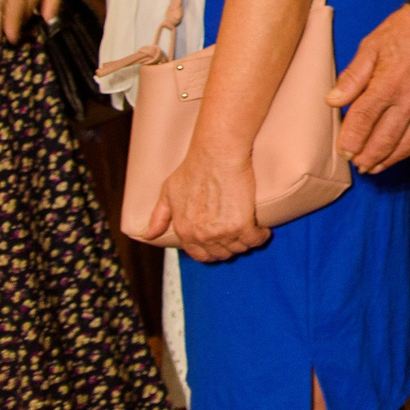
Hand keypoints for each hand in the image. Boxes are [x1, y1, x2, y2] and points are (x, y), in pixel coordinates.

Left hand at [150, 141, 269, 262]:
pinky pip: (255, 240)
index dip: (212, 252)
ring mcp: (222, 232)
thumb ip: (158, 217)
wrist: (217, 154)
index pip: (200, 255)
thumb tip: (147, 235)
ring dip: (246, 242)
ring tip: (250, 230)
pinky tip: (261, 229)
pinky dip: (260, 236)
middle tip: (237, 235)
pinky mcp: (242, 224)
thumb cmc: (194, 168)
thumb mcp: (168, 192)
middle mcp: (202, 236)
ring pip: (239, 249)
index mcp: (184, 230)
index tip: (221, 243)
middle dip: (230, 247)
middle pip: (222, 254)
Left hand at [329, 2, 409, 172]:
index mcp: (388, 84)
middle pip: (384, 140)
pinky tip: (397, 148)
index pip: (364, 120)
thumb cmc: (403, 30)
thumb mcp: (371, 46)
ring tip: (375, 167)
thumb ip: (352, 77)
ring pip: (407, 145)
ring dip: (388, 160)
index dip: (351, 140)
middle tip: (357, 165)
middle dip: (368, 157)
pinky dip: (408, 145)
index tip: (343, 153)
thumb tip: (332, 101)